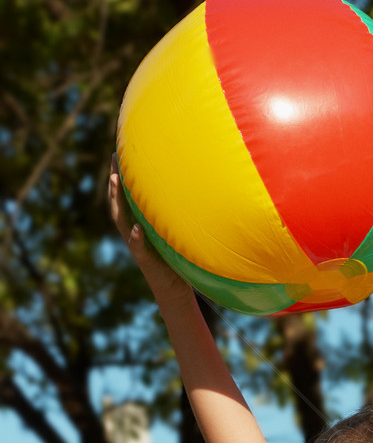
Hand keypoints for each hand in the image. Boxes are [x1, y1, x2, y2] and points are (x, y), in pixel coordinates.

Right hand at [107, 155, 189, 302]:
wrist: (174, 290)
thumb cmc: (176, 259)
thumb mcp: (174, 233)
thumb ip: (174, 216)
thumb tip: (189, 190)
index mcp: (140, 223)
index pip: (128, 196)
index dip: (122, 176)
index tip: (119, 152)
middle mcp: (134, 232)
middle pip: (119, 202)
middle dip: (114, 181)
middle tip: (112, 157)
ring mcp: (138, 245)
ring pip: (122, 220)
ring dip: (117, 201)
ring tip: (114, 180)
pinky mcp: (146, 261)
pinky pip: (138, 247)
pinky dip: (136, 238)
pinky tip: (135, 228)